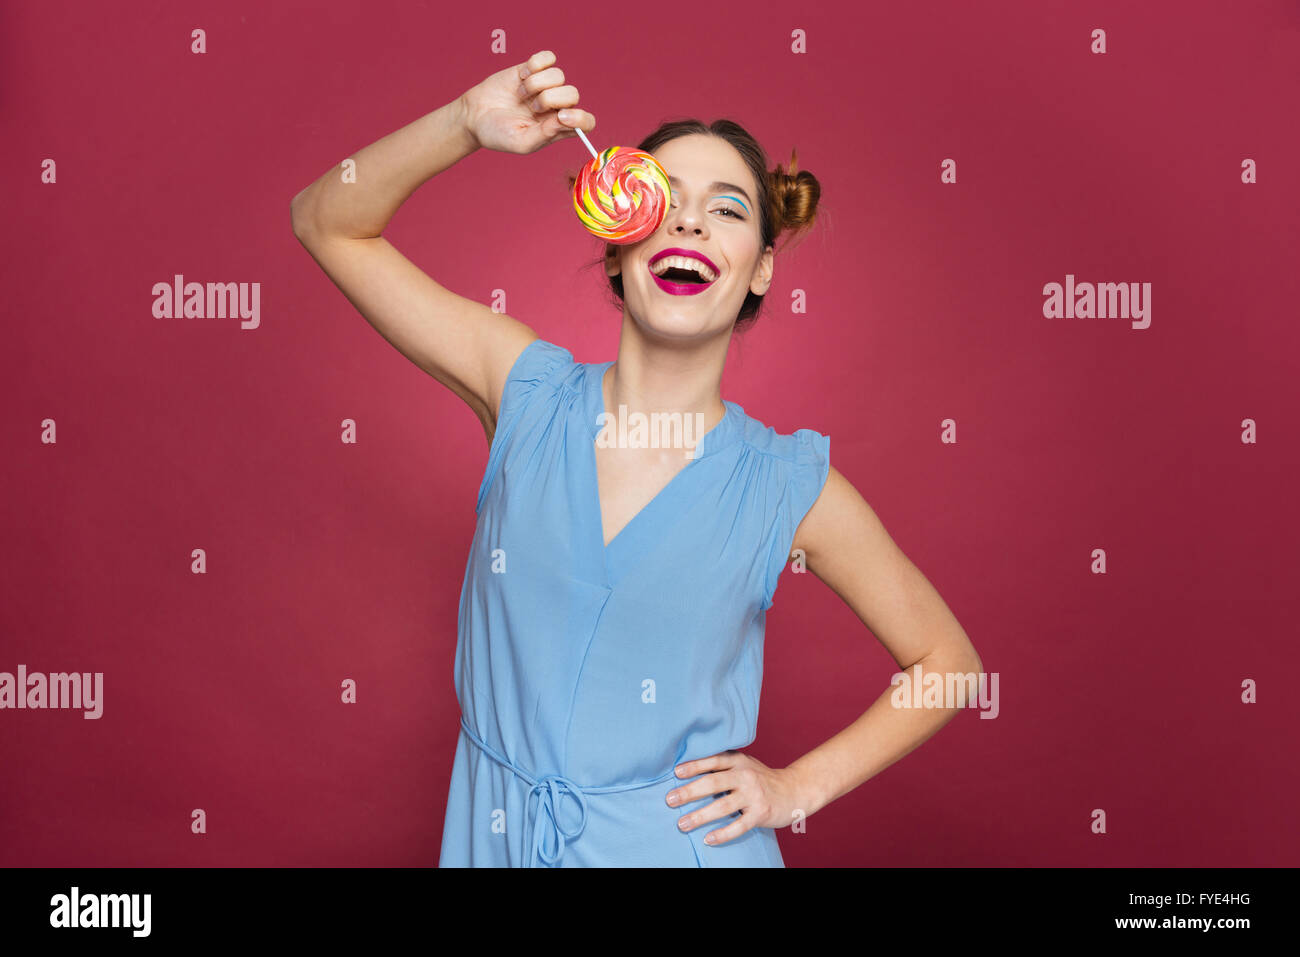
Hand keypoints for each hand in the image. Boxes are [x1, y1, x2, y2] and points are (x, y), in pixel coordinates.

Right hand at [459, 49, 594, 154]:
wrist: (474, 116)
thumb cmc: (498, 135)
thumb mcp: (521, 142)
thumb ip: (545, 134)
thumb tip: (565, 119)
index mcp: (558, 128)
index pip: (586, 121)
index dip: (581, 118)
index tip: (561, 116)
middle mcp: (556, 107)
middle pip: (573, 94)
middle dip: (551, 99)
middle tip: (532, 107)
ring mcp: (546, 87)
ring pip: (559, 75)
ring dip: (537, 84)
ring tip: (521, 95)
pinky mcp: (533, 69)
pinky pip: (548, 58)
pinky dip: (535, 65)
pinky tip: (522, 76)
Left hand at [666, 750, 806, 846]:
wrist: (794, 790)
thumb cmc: (761, 778)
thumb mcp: (744, 764)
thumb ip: (723, 765)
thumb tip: (688, 769)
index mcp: (738, 761)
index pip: (713, 761)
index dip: (694, 766)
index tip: (675, 773)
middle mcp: (745, 776)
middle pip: (713, 783)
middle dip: (689, 792)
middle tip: (670, 800)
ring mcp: (754, 795)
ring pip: (722, 806)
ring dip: (700, 816)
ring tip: (682, 824)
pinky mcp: (761, 813)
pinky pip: (739, 826)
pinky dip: (723, 834)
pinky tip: (708, 839)